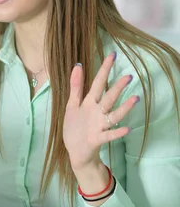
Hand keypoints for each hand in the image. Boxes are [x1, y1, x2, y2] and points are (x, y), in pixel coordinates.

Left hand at [63, 52, 138, 170]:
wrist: (75, 151)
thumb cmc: (75, 127)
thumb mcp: (72, 105)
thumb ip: (75, 87)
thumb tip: (78, 65)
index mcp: (89, 103)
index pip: (98, 83)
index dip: (104, 70)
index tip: (112, 55)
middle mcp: (97, 112)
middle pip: (108, 98)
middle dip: (117, 87)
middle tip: (128, 76)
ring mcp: (99, 125)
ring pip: (113, 115)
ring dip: (124, 108)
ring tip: (134, 99)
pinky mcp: (97, 139)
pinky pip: (108, 135)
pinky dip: (116, 132)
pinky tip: (126, 129)